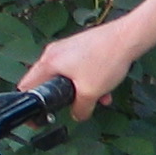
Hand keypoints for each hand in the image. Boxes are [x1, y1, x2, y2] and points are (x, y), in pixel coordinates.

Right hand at [18, 23, 141, 119]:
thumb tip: (78, 115)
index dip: (30, 105)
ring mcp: (68, 47)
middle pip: (49, 82)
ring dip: (82, 90)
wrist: (128, 37)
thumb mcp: (90, 92)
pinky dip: (89, 79)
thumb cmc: (107, 59)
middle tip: (72, 106)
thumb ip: (80, 109)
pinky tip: (105, 88)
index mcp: (49, 62)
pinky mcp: (81, 46)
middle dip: (64, 98)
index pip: (27, 86)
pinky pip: (79, 68)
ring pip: (68, 76)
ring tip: (98, 98)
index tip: (36, 116)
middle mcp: (54, 52)